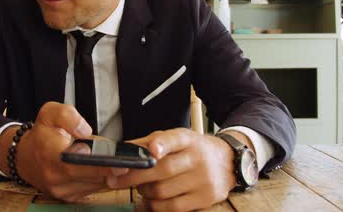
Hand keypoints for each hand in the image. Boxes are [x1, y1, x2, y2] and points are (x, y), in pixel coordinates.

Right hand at [0, 102, 127, 201]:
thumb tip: (85, 129)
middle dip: (119, 172)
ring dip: (118, 177)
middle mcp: (58, 179)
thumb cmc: (42, 134)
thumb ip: (67, 115)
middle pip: (94, 179)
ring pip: (98, 186)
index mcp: (52, 157)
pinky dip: (110, 180)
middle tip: (142, 164)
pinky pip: (96, 189)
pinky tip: (124, 171)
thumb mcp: (49, 113)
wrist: (25, 159)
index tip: (122, 164)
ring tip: (139, 166)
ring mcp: (65, 192)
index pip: (80, 165)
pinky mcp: (72, 197)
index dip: (102, 166)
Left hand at [106, 128, 238, 210]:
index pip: (174, 139)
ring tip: (140, 187)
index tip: (152, 149)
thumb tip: (122, 149)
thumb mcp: (175, 139)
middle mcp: (197, 158)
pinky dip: (155, 206)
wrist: (227, 162)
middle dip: (134, 176)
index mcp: (187, 139)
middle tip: (115, 179)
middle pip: (163, 169)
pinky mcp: (205, 198)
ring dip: (144, 192)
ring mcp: (203, 179)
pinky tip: (148, 201)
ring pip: (163, 191)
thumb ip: (148, 142)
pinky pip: (173, 207)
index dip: (162, 144)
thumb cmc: (193, 150)